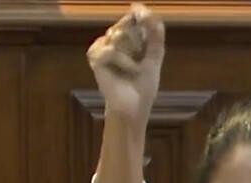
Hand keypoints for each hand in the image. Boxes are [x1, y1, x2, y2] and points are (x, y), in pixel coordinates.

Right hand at [87, 3, 165, 126]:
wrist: (134, 105)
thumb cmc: (143, 84)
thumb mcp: (155, 55)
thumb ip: (154, 33)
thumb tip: (145, 10)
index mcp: (130, 37)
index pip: (134, 16)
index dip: (140, 15)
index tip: (143, 15)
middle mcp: (115, 38)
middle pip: (126, 22)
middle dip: (138, 40)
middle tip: (140, 59)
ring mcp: (103, 47)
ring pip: (118, 33)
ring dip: (131, 53)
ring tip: (133, 68)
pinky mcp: (96, 57)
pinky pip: (111, 49)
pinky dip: (122, 61)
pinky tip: (124, 70)